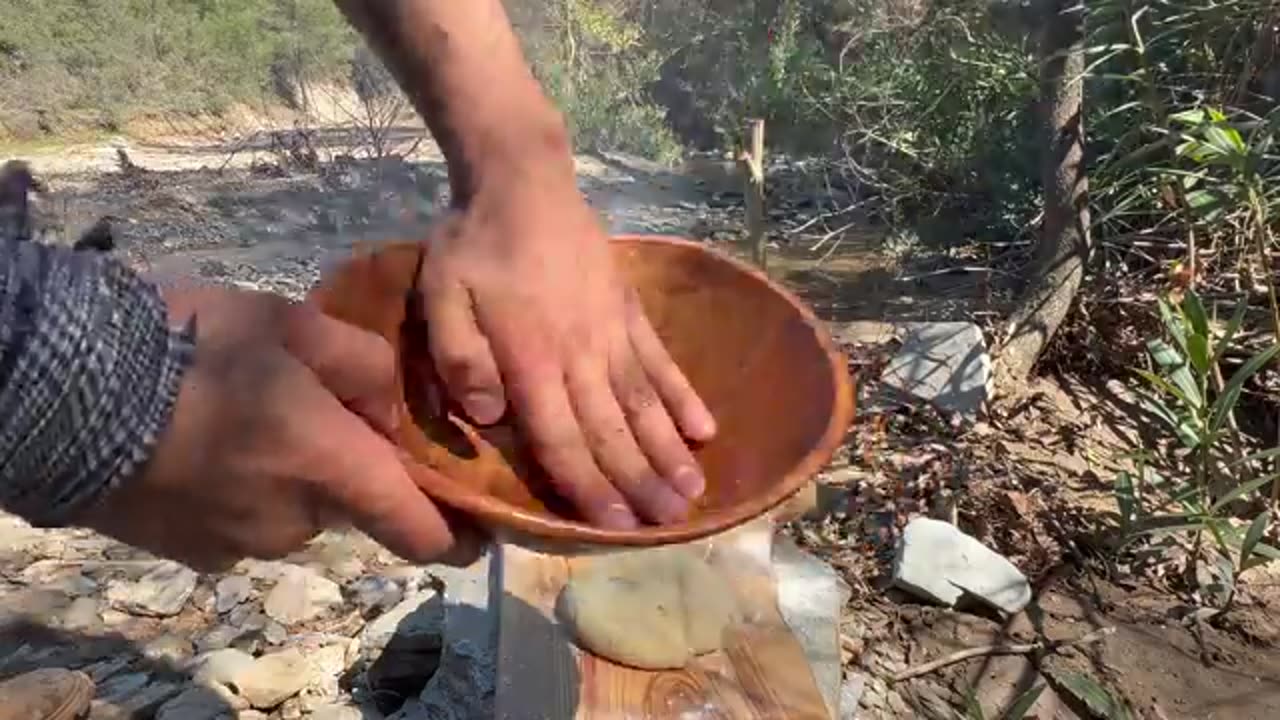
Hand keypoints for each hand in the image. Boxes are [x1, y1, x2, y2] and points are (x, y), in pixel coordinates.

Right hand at [80, 284, 476, 571]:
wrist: (67, 389)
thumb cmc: (192, 344)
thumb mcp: (294, 324)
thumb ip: (366, 366)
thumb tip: (392, 408)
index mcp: (329, 467)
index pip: (419, 531)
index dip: (457, 538)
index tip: (477, 532)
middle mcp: (294, 521)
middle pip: (350, 506)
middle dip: (348, 469)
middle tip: (315, 413)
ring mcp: (238, 544)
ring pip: (295, 513)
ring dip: (290, 477)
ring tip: (249, 418)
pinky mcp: (191, 551)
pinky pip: (243, 524)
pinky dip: (243, 493)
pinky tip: (208, 444)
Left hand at [414, 162, 717, 529]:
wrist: (524, 182)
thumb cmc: (474, 246)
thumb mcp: (440, 297)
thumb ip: (461, 358)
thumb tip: (491, 418)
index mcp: (532, 359)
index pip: (564, 436)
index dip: (589, 486)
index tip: (615, 526)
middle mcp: (581, 354)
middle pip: (613, 429)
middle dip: (640, 482)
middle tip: (671, 525)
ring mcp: (613, 332)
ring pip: (644, 403)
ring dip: (668, 450)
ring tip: (694, 492)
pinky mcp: (630, 311)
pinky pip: (661, 361)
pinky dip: (683, 396)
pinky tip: (704, 428)